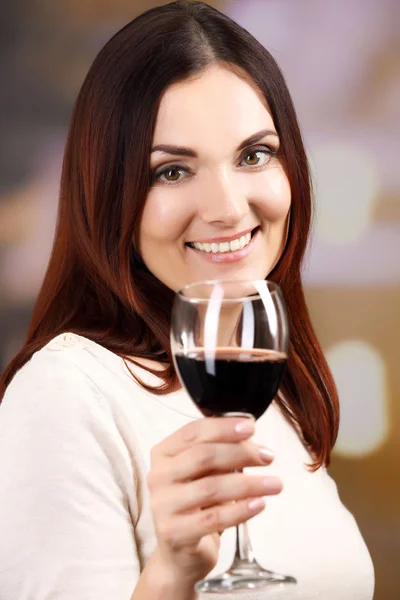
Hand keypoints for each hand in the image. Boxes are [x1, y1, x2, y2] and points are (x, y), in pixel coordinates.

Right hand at [146, 416, 282, 583]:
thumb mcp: (206, 473)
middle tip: (268, 457)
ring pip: (211, 487)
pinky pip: (214, 518)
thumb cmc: (197, 505)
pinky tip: (260, 504)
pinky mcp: (174, 533)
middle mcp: (157, 476)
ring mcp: (162, 505)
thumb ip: (221, 453)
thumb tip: (251, 438)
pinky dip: (241, 510)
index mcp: (163, 454)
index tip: (251, 427)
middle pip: (203, 456)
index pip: (194, 432)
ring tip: (275, 484)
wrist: (180, 554)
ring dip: (249, 484)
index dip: (224, 427)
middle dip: (241, 453)